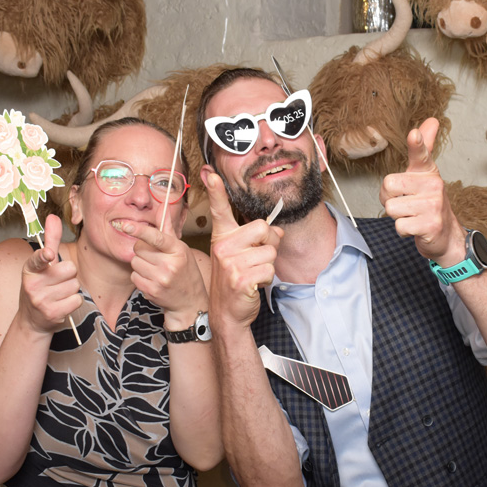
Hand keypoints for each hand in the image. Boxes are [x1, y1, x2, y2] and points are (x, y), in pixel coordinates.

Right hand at [20, 214, 82, 333]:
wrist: (32, 320)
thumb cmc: (40, 287)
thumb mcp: (41, 265)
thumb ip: (50, 241)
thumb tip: (53, 216)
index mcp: (29, 269)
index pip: (37, 259)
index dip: (44, 256)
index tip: (49, 254)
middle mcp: (32, 284)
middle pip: (70, 269)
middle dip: (69, 274)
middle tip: (58, 281)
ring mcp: (41, 300)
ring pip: (75, 285)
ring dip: (71, 289)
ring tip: (58, 294)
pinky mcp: (52, 313)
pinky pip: (77, 300)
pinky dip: (73, 302)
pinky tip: (62, 304)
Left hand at [123, 209, 205, 328]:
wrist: (190, 302)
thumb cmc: (185, 271)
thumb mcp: (181, 249)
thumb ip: (168, 229)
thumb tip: (163, 205)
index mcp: (178, 250)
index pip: (156, 237)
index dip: (139, 230)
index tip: (125, 225)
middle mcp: (170, 264)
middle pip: (139, 249)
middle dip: (143, 251)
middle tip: (156, 258)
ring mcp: (161, 279)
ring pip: (135, 263)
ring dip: (141, 265)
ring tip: (155, 270)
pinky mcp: (152, 291)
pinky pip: (134, 276)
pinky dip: (140, 277)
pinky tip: (152, 280)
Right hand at [204, 171, 282, 330]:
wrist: (227, 312)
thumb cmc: (236, 281)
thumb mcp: (242, 255)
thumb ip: (258, 239)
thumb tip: (277, 230)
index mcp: (223, 238)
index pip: (219, 209)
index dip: (215, 190)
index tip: (210, 173)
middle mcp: (223, 247)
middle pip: (264, 228)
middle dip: (268, 245)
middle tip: (255, 260)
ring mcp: (230, 262)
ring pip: (270, 252)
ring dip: (268, 266)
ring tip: (252, 275)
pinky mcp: (240, 278)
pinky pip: (269, 269)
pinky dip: (267, 279)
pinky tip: (253, 285)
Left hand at [379, 118, 464, 263]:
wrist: (445, 235)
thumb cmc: (428, 203)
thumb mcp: (424, 175)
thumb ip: (422, 149)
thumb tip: (431, 120)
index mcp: (428, 172)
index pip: (421, 154)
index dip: (417, 144)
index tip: (413, 134)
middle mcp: (433, 185)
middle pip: (388, 186)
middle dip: (389, 198)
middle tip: (404, 203)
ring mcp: (433, 205)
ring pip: (391, 208)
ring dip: (397, 216)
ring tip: (412, 215)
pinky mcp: (430, 224)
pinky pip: (399, 225)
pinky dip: (403, 230)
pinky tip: (415, 227)